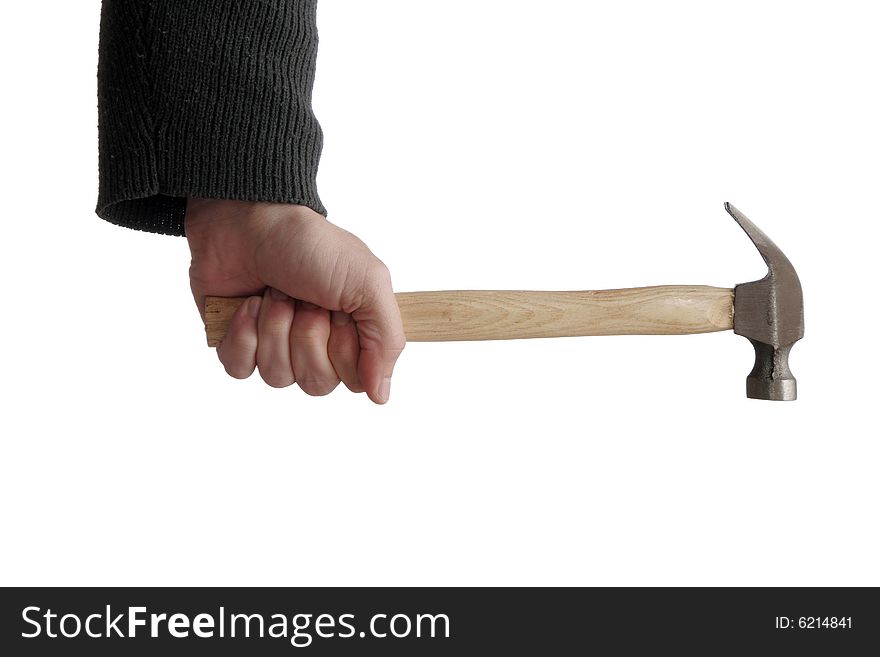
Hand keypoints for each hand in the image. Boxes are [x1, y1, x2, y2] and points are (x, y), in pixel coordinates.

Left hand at [185, 199, 404, 403]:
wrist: (250, 220)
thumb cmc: (312, 245)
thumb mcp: (368, 283)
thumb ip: (387, 341)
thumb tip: (382, 395)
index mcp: (352, 333)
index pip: (353, 380)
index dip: (343, 349)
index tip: (337, 310)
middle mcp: (316, 345)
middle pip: (316, 384)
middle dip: (306, 335)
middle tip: (304, 298)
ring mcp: (276, 346)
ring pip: (278, 378)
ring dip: (274, 328)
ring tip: (274, 293)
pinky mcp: (238, 343)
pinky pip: (240, 369)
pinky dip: (242, 334)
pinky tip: (247, 304)